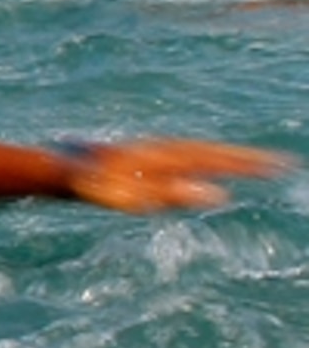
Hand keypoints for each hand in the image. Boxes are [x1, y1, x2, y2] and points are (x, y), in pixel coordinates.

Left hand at [66, 138, 289, 212]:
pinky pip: (187, 158)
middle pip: (216, 153)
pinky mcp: (147, 161)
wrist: (62, 170)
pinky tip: (214, 170)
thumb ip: (176, 195)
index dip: (251, 162)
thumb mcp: (136, 196)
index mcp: (168, 157)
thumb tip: (219, 194)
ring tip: (260, 164)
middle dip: (249, 158)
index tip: (281, 164)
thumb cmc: (96, 186)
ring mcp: (157, 154)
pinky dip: (209, 161)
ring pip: (203, 153)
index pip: (220, 159)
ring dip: (231, 157)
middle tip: (284, 162)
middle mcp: (166, 151)